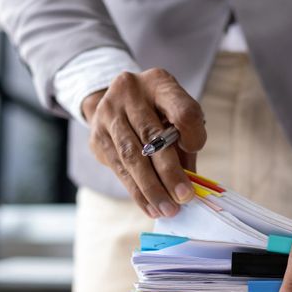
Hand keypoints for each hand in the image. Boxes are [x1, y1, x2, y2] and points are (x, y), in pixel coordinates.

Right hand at [82, 69, 206, 217]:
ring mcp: (108, 113)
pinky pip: (119, 168)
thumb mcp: (174, 115)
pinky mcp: (97, 135)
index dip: (192, 133)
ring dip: (151, 188)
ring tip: (167, 209)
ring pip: (132, 156)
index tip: (195, 149)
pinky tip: (150, 206)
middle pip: (152, 137)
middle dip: (170, 173)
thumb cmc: (155, 113)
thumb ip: (185, 143)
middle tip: (184, 197)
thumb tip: (192, 184)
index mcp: (158, 82)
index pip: (181, 109)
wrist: (113, 102)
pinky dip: (137, 191)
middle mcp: (130, 92)